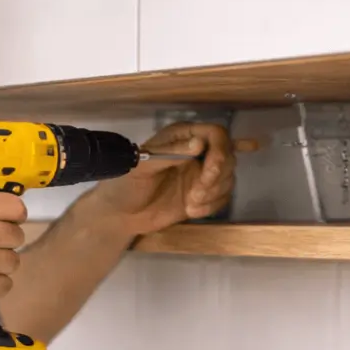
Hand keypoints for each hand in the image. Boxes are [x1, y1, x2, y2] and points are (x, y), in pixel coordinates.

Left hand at [83, 122, 236, 236]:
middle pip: (228, 156)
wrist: (121, 215)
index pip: (216, 134)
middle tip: (196, 193)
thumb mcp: (141, 167)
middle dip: (216, 176)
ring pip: (228, 177)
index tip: (210, 170)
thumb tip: (198, 143)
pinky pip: (222, 197)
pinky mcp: (203, 195)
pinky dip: (211, 206)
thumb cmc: (125, 185)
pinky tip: (191, 211)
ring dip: (214, 193)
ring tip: (190, 204)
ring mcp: (200, 174)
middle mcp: (196, 152)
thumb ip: (169, 153)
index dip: (219, 150)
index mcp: (181, 137)